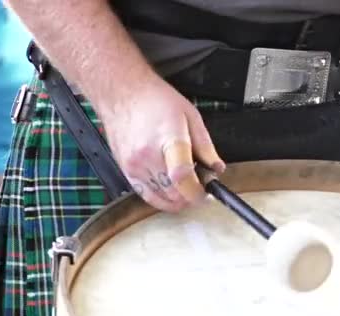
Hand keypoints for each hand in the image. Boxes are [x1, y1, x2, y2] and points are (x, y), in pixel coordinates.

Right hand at [101, 75, 224, 211]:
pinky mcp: (125, 172)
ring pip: (160, 199)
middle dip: (191, 196)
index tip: (206, 191)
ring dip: (177, 199)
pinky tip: (170, 188)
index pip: (182, 177)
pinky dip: (162, 198)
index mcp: (168, 139)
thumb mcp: (191, 116)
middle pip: (173, 194)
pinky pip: (146, 196)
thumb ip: (206, 146)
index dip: (197, 191)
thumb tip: (216, 168)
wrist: (123, 93)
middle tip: (200, 185)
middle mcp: (147, 156)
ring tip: (185, 183)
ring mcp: (134, 166)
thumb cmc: (155, 100)